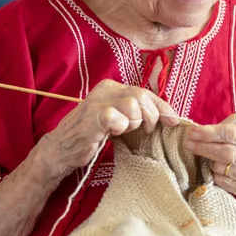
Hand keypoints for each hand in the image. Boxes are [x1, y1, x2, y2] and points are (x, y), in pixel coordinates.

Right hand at [37, 79, 179, 175]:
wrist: (62, 148)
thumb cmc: (92, 135)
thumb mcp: (118, 119)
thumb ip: (136, 112)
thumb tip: (166, 115)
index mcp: (112, 87)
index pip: (145, 92)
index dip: (163, 106)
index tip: (173, 120)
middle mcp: (105, 90)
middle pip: (142, 96)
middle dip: (152, 115)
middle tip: (147, 130)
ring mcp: (97, 102)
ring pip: (133, 105)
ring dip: (134, 122)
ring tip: (124, 130)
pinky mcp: (92, 117)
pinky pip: (117, 117)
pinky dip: (120, 127)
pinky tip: (112, 133)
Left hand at [183, 114, 235, 196]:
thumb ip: (226, 125)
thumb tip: (201, 131)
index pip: (231, 134)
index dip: (208, 134)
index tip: (192, 132)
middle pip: (226, 153)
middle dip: (203, 148)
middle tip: (188, 143)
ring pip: (222, 169)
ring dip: (209, 161)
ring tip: (208, 156)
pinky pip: (223, 182)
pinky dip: (214, 174)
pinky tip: (216, 167)